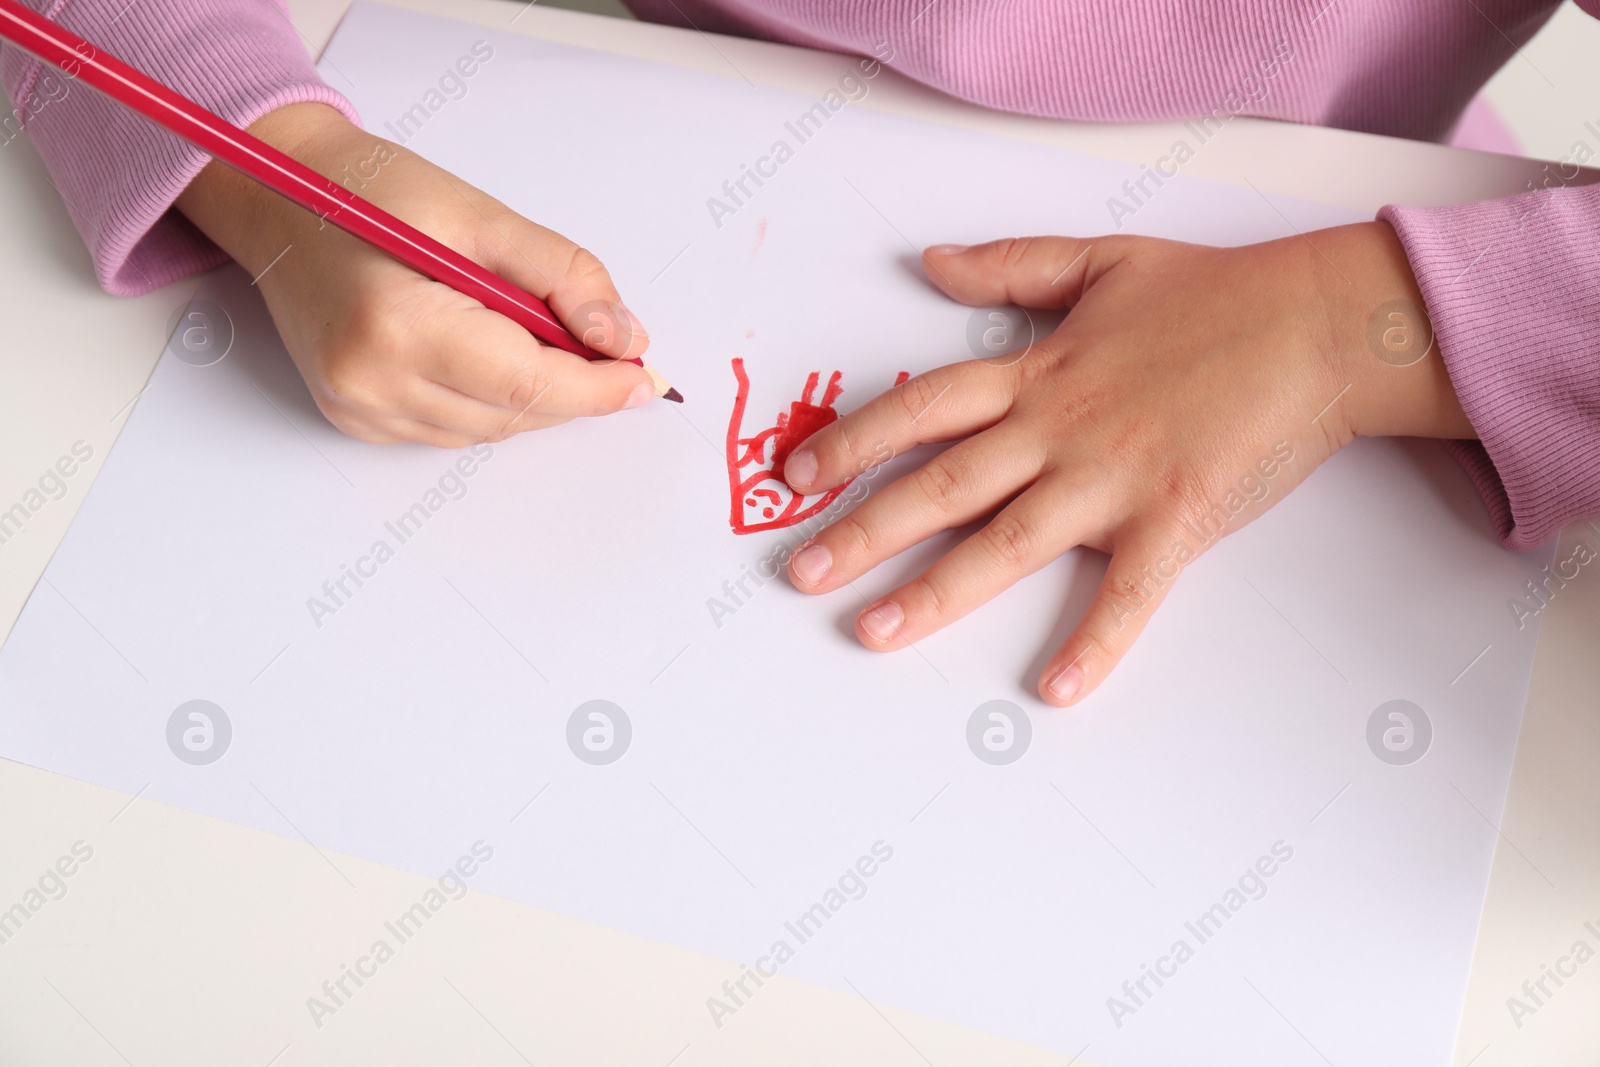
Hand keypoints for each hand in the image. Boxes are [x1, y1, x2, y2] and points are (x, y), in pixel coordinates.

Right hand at [176, 103, 652, 445]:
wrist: (282, 199)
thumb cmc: (373, 194)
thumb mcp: (481, 215)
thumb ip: (563, 278)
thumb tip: (623, 339)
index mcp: (399, 325)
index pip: (529, 384)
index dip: (599, 386)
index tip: (645, 376)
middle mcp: (371, 381)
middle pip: (515, 414)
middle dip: (573, 387)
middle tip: (610, 349)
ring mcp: (357, 407)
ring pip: (489, 430)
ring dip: (532, 395)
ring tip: (540, 336)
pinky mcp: (354, 417)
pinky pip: (451, 428)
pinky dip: (488, 401)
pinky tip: (485, 352)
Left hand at [781, 225, 1471, 705]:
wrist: (1318, 323)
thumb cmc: (1215, 294)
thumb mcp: (1099, 260)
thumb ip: (1010, 267)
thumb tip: (930, 262)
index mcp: (1037, 374)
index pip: (921, 409)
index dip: (851, 440)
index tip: (796, 474)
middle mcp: (1057, 430)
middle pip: (940, 485)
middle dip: (862, 530)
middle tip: (799, 574)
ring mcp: (1113, 479)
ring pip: (1007, 543)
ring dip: (937, 592)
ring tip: (873, 632)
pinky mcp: (1174, 519)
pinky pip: (1128, 593)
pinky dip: (1094, 641)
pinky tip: (1053, 691)